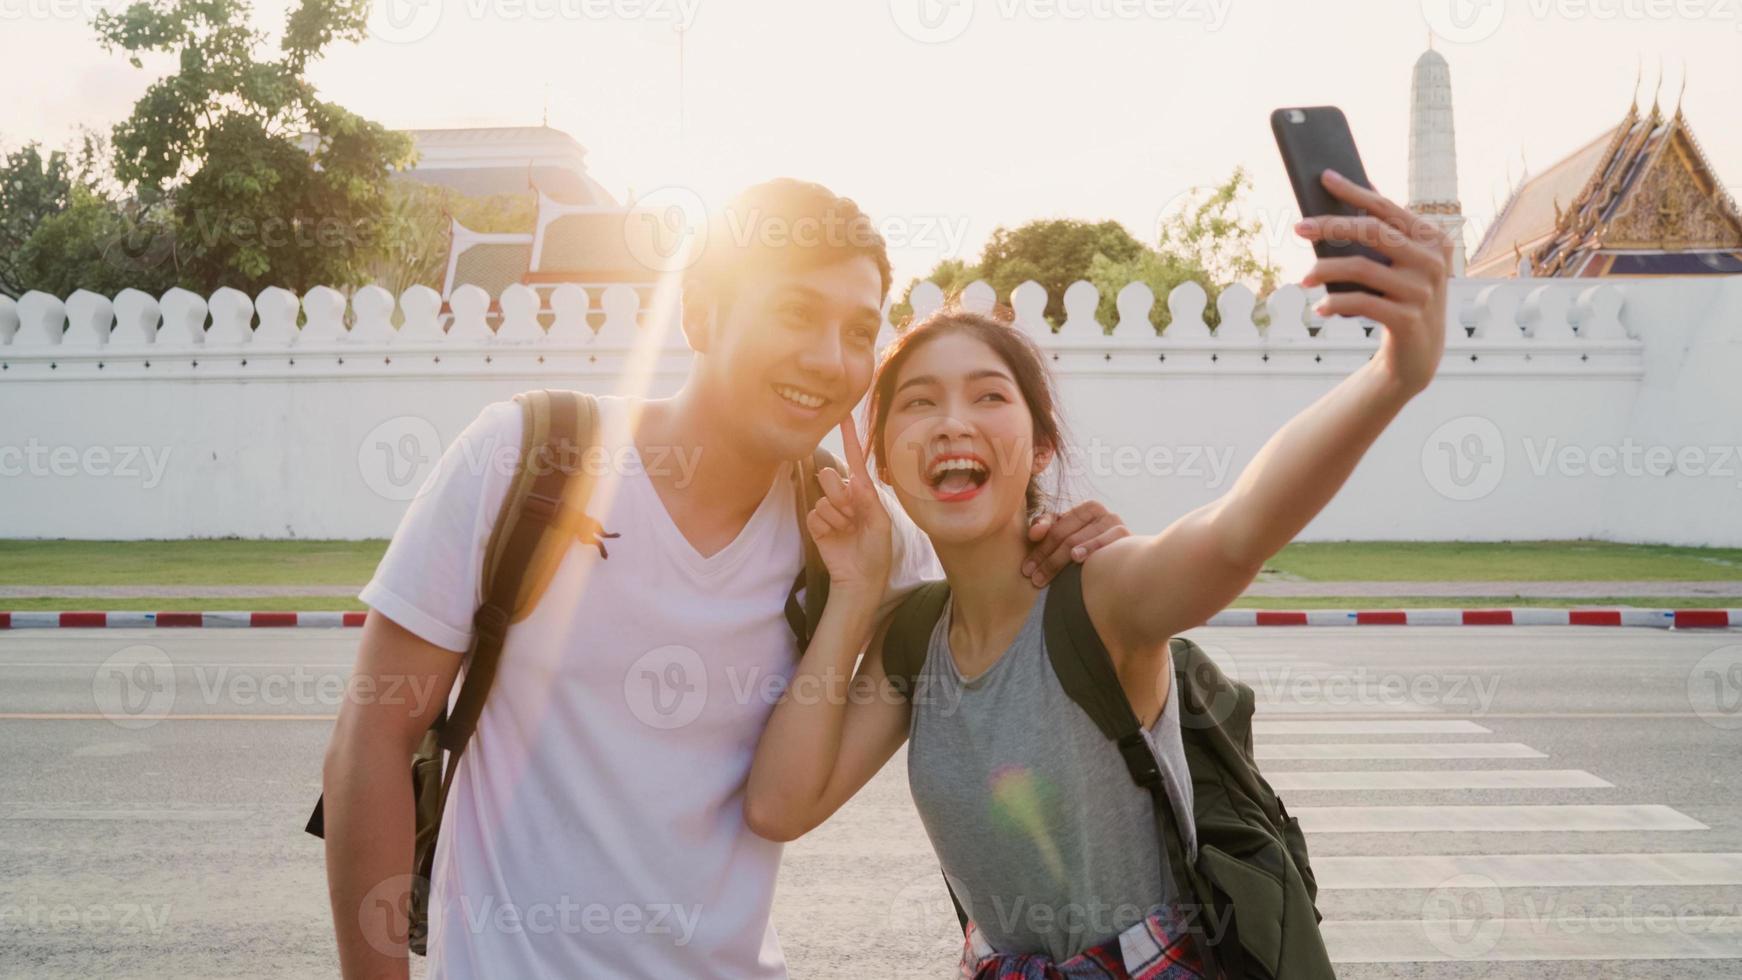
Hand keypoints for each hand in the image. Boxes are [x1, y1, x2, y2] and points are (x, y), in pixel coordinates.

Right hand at [808, 418, 892, 599]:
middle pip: (831, 478)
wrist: (861, 577)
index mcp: (864, 492)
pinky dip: (824, 526)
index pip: (855, 460)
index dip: (849, 438)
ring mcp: (830, 510)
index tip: (843, 416)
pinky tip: (834, 536)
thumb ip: (868, 502)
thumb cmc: (877, 550)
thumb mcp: (880, 526)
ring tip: (846, 530)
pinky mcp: (817, 524)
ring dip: (836, 517)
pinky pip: (814, 515)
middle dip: (839, 497)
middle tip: (851, 516)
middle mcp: (846, 497)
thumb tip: (854, 480)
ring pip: (823, 499)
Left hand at [1021, 500, 1129, 586]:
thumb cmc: (1090, 548)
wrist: (1127, 563)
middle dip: (1046, 559)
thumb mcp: (1066, 536)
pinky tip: (1077, 557)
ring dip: (1058, 560)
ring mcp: (1113, 521)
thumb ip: (1046, 528)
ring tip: (1044, 575)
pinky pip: (1102, 542)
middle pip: (1065, 536)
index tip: (1026, 568)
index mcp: (1084, 508)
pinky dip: (1089, 549)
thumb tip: (1034, 533)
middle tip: (1033, 578)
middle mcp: (1099, 511)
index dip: (1039, 547)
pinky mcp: (1126, 534)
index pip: (1055, 527)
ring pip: (1077, 541)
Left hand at [1296, 169, 1450, 395]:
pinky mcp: (1408, 318)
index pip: (1387, 208)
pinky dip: (1334, 304)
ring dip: (1324, 270)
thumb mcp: (1397, 267)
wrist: (1418, 353)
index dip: (1354, 191)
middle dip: (1331, 225)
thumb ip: (1380, 240)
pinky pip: (1361, 303)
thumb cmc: (1399, 299)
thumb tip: (1333, 208)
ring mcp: (1423, 290)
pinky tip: (1319, 309)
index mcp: (1433, 239)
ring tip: (1303, 279)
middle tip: (1298, 228)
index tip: (1324, 177)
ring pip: (1361, 267)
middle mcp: (1432, 261)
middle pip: (1373, 231)